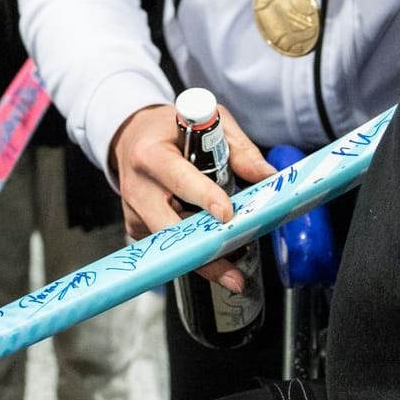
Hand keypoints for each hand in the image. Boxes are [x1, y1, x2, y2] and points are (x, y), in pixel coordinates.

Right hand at [108, 100, 274, 291]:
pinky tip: (208, 242)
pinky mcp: (136, 228)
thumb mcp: (208, 123)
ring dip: (203, 254)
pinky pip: (167, 245)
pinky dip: (190, 248)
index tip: (227, 213)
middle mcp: (138, 186)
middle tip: (234, 275)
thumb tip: (268, 177)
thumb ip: (239, 150)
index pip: (179, 178)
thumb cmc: (170, 129)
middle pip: (170, 228)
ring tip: (233, 263)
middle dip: (204, 251)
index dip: (204, 196)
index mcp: (151, 154)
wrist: (131, 137)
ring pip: (172, 244)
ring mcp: (134, 211)